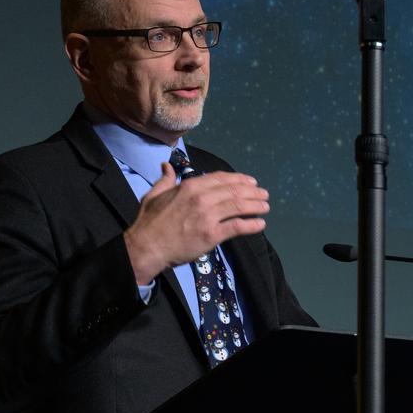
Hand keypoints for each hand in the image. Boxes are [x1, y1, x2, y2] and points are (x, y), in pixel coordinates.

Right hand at [125, 163, 269, 284]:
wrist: (147, 246)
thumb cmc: (149, 222)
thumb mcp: (154, 194)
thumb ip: (165, 180)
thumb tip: (166, 166)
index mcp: (189, 187)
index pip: (220, 179)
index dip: (238, 179)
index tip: (250, 182)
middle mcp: (201, 198)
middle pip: (233, 191)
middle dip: (252, 192)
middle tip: (264, 194)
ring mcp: (207, 216)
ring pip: (238, 206)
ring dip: (255, 206)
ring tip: (266, 207)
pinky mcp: (212, 234)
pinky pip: (237, 227)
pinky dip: (251, 225)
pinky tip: (260, 224)